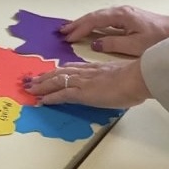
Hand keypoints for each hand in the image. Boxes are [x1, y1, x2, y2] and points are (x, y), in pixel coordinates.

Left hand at [24, 60, 150, 108]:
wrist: (137, 78)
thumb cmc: (136, 78)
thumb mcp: (123, 76)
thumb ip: (116, 79)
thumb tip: (119, 86)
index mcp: (96, 68)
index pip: (73, 67)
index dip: (61, 70)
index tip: (52, 73)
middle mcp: (86, 72)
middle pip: (60, 72)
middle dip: (45, 76)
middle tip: (33, 80)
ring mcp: (83, 81)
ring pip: (57, 81)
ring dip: (42, 85)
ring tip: (31, 89)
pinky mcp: (82, 93)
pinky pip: (62, 94)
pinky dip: (50, 97)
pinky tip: (42, 100)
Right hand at [60, 5, 168, 57]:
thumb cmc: (158, 39)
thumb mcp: (135, 46)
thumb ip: (113, 44)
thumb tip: (95, 44)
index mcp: (121, 16)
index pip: (94, 21)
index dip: (80, 29)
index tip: (67, 37)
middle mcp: (120, 11)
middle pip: (94, 16)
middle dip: (77, 24)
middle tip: (62, 32)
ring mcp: (124, 13)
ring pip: (98, 17)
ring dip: (84, 23)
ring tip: (70, 30)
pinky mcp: (128, 18)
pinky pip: (105, 19)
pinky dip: (94, 24)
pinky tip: (89, 30)